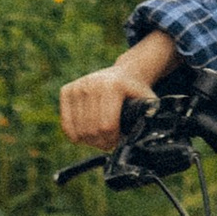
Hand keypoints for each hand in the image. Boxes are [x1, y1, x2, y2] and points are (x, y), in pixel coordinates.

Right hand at [60, 30, 176, 147]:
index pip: (107, 126)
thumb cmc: (136, 92)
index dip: (113, 140)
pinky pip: (66, 125)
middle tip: (111, 140)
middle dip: (102, 142)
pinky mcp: (67, 91)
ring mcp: (78, 86)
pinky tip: (87, 132)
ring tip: (101, 135)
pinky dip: (76, 135)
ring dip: (90, 140)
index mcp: (113, 87)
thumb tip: (149, 138)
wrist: (125, 73)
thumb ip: (150, 119)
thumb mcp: (148, 103)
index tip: (120, 139)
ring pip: (79, 131)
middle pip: (92, 131)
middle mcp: (92, 83)